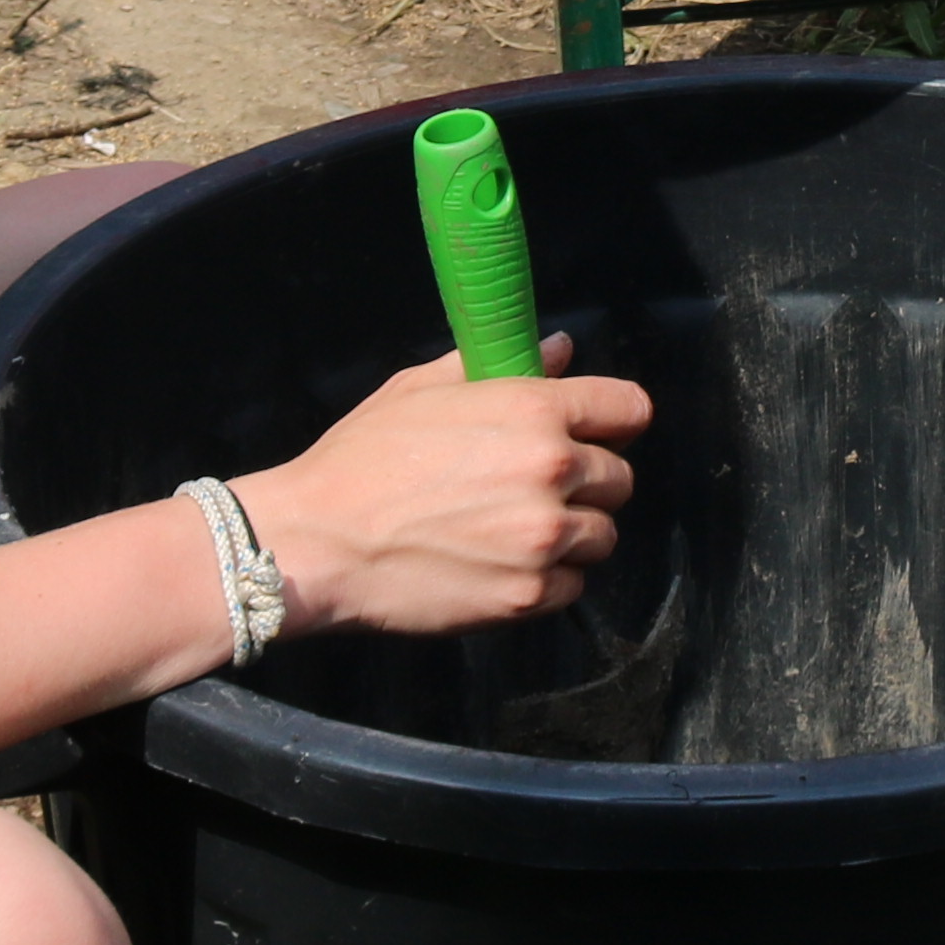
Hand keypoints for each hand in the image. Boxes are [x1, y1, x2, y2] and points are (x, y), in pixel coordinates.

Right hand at [247, 348, 651, 634]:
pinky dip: (547, 582)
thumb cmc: (360, 459)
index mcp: (532, 410)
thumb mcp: (420, 389)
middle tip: (538, 490)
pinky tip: (501, 567)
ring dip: (572, 536)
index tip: (603, 432)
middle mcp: (552, 471)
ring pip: (602, 537)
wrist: (316, 542)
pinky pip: (571, 588)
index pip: (628, 408)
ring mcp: (543, 538)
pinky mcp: (527, 596)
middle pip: (620, 479)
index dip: (616, 420)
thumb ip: (499, 364)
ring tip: (516, 533)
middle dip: (589, 483)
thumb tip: (560, 348)